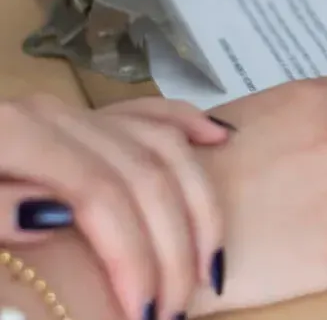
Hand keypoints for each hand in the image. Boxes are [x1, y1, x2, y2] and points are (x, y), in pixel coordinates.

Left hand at [0, 95, 230, 319]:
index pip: (103, 194)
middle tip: (173, 310)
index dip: (133, 254)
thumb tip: (55, 216)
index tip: (143, 315)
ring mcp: (70, 114)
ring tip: (210, 262)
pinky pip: (149, 112)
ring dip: (197, 203)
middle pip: (145, 173)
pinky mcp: (75, 120)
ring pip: (162, 144)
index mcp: (18, 134)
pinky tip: (220, 140)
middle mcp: (56, 117)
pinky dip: (190, 125)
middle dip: (173, 245)